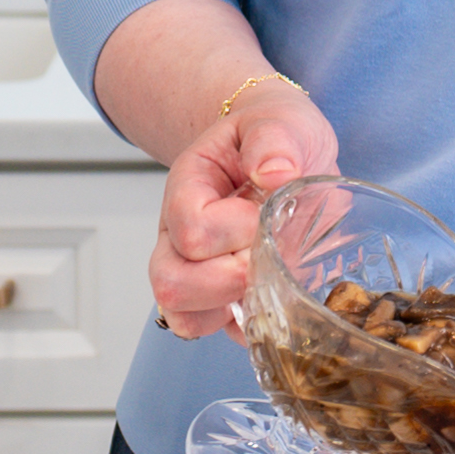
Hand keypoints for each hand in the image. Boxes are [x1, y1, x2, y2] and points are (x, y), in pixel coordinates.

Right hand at [149, 77, 341, 339]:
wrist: (283, 150)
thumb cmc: (275, 136)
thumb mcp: (281, 121)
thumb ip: (274, 139)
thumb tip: (275, 171)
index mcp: (188, 187)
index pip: (191, 228)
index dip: (235, 231)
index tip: (266, 214)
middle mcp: (178, 234)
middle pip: (171, 282)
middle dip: (229, 281)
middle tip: (269, 257)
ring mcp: (193, 269)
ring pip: (182, 316)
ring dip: (232, 307)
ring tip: (267, 277)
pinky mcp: (215, 297)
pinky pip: (213, 332)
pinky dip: (244, 326)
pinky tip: (270, 296)